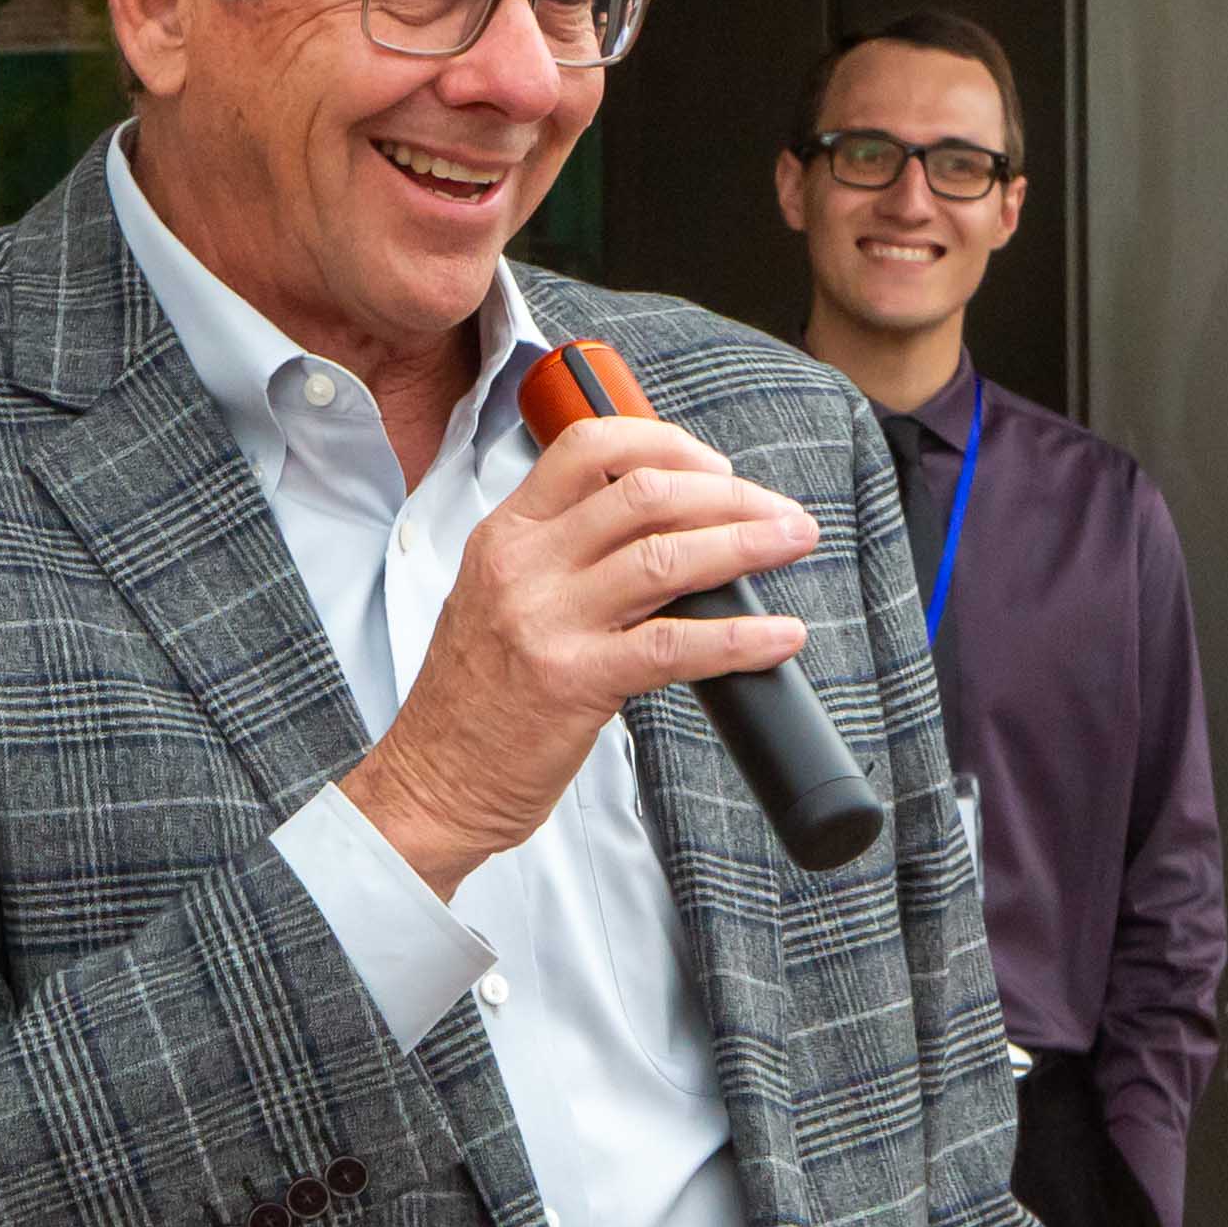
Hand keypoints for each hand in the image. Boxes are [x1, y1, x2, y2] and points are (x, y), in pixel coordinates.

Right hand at [336, 413, 814, 895]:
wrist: (433, 782)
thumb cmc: (474, 699)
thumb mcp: (500, 598)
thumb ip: (565, 556)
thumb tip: (669, 532)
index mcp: (505, 534)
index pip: (588, 446)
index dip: (666, 444)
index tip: (716, 469)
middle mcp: (523, 565)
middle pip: (644, 492)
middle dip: (729, 494)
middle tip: (779, 512)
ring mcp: (546, 621)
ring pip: (668, 556)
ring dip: (749, 544)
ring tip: (794, 542)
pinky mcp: (575, 681)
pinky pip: (675, 646)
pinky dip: (740, 637)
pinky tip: (781, 636)